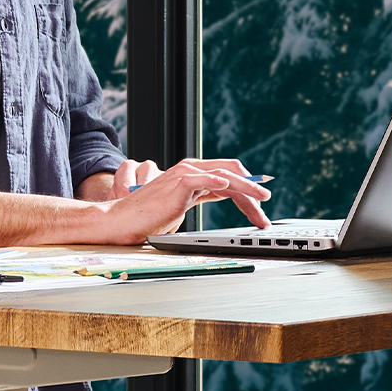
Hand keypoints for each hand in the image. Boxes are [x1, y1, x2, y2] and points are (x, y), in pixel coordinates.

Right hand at [87, 158, 271, 242]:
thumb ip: (203, 195)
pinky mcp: (178, 184)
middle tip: (266, 204)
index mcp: (194, 174)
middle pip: (232, 172)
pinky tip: (231, 187)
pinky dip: (219, 181)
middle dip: (252, 188)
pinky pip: (204, 180)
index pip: (229, 175)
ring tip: (261, 201)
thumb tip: (226, 194)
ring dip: (246, 188)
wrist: (125, 220)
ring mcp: (185, 175)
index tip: (262, 200)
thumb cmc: (150, 216)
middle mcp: (191, 170)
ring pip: (225, 176)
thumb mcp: (184, 203)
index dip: (248, 186)